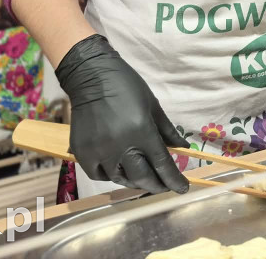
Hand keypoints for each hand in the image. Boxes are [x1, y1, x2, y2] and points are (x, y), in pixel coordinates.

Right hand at [55, 34, 188, 193]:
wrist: (91, 76)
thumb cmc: (127, 86)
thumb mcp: (153, 105)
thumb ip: (167, 130)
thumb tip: (183, 148)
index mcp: (141, 131)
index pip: (161, 164)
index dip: (174, 180)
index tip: (183, 188)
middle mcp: (120, 146)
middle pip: (142, 177)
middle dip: (157, 185)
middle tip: (165, 186)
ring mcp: (99, 151)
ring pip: (120, 179)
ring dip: (135, 181)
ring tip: (144, 178)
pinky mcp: (82, 153)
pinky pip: (99, 175)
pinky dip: (111, 176)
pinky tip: (119, 170)